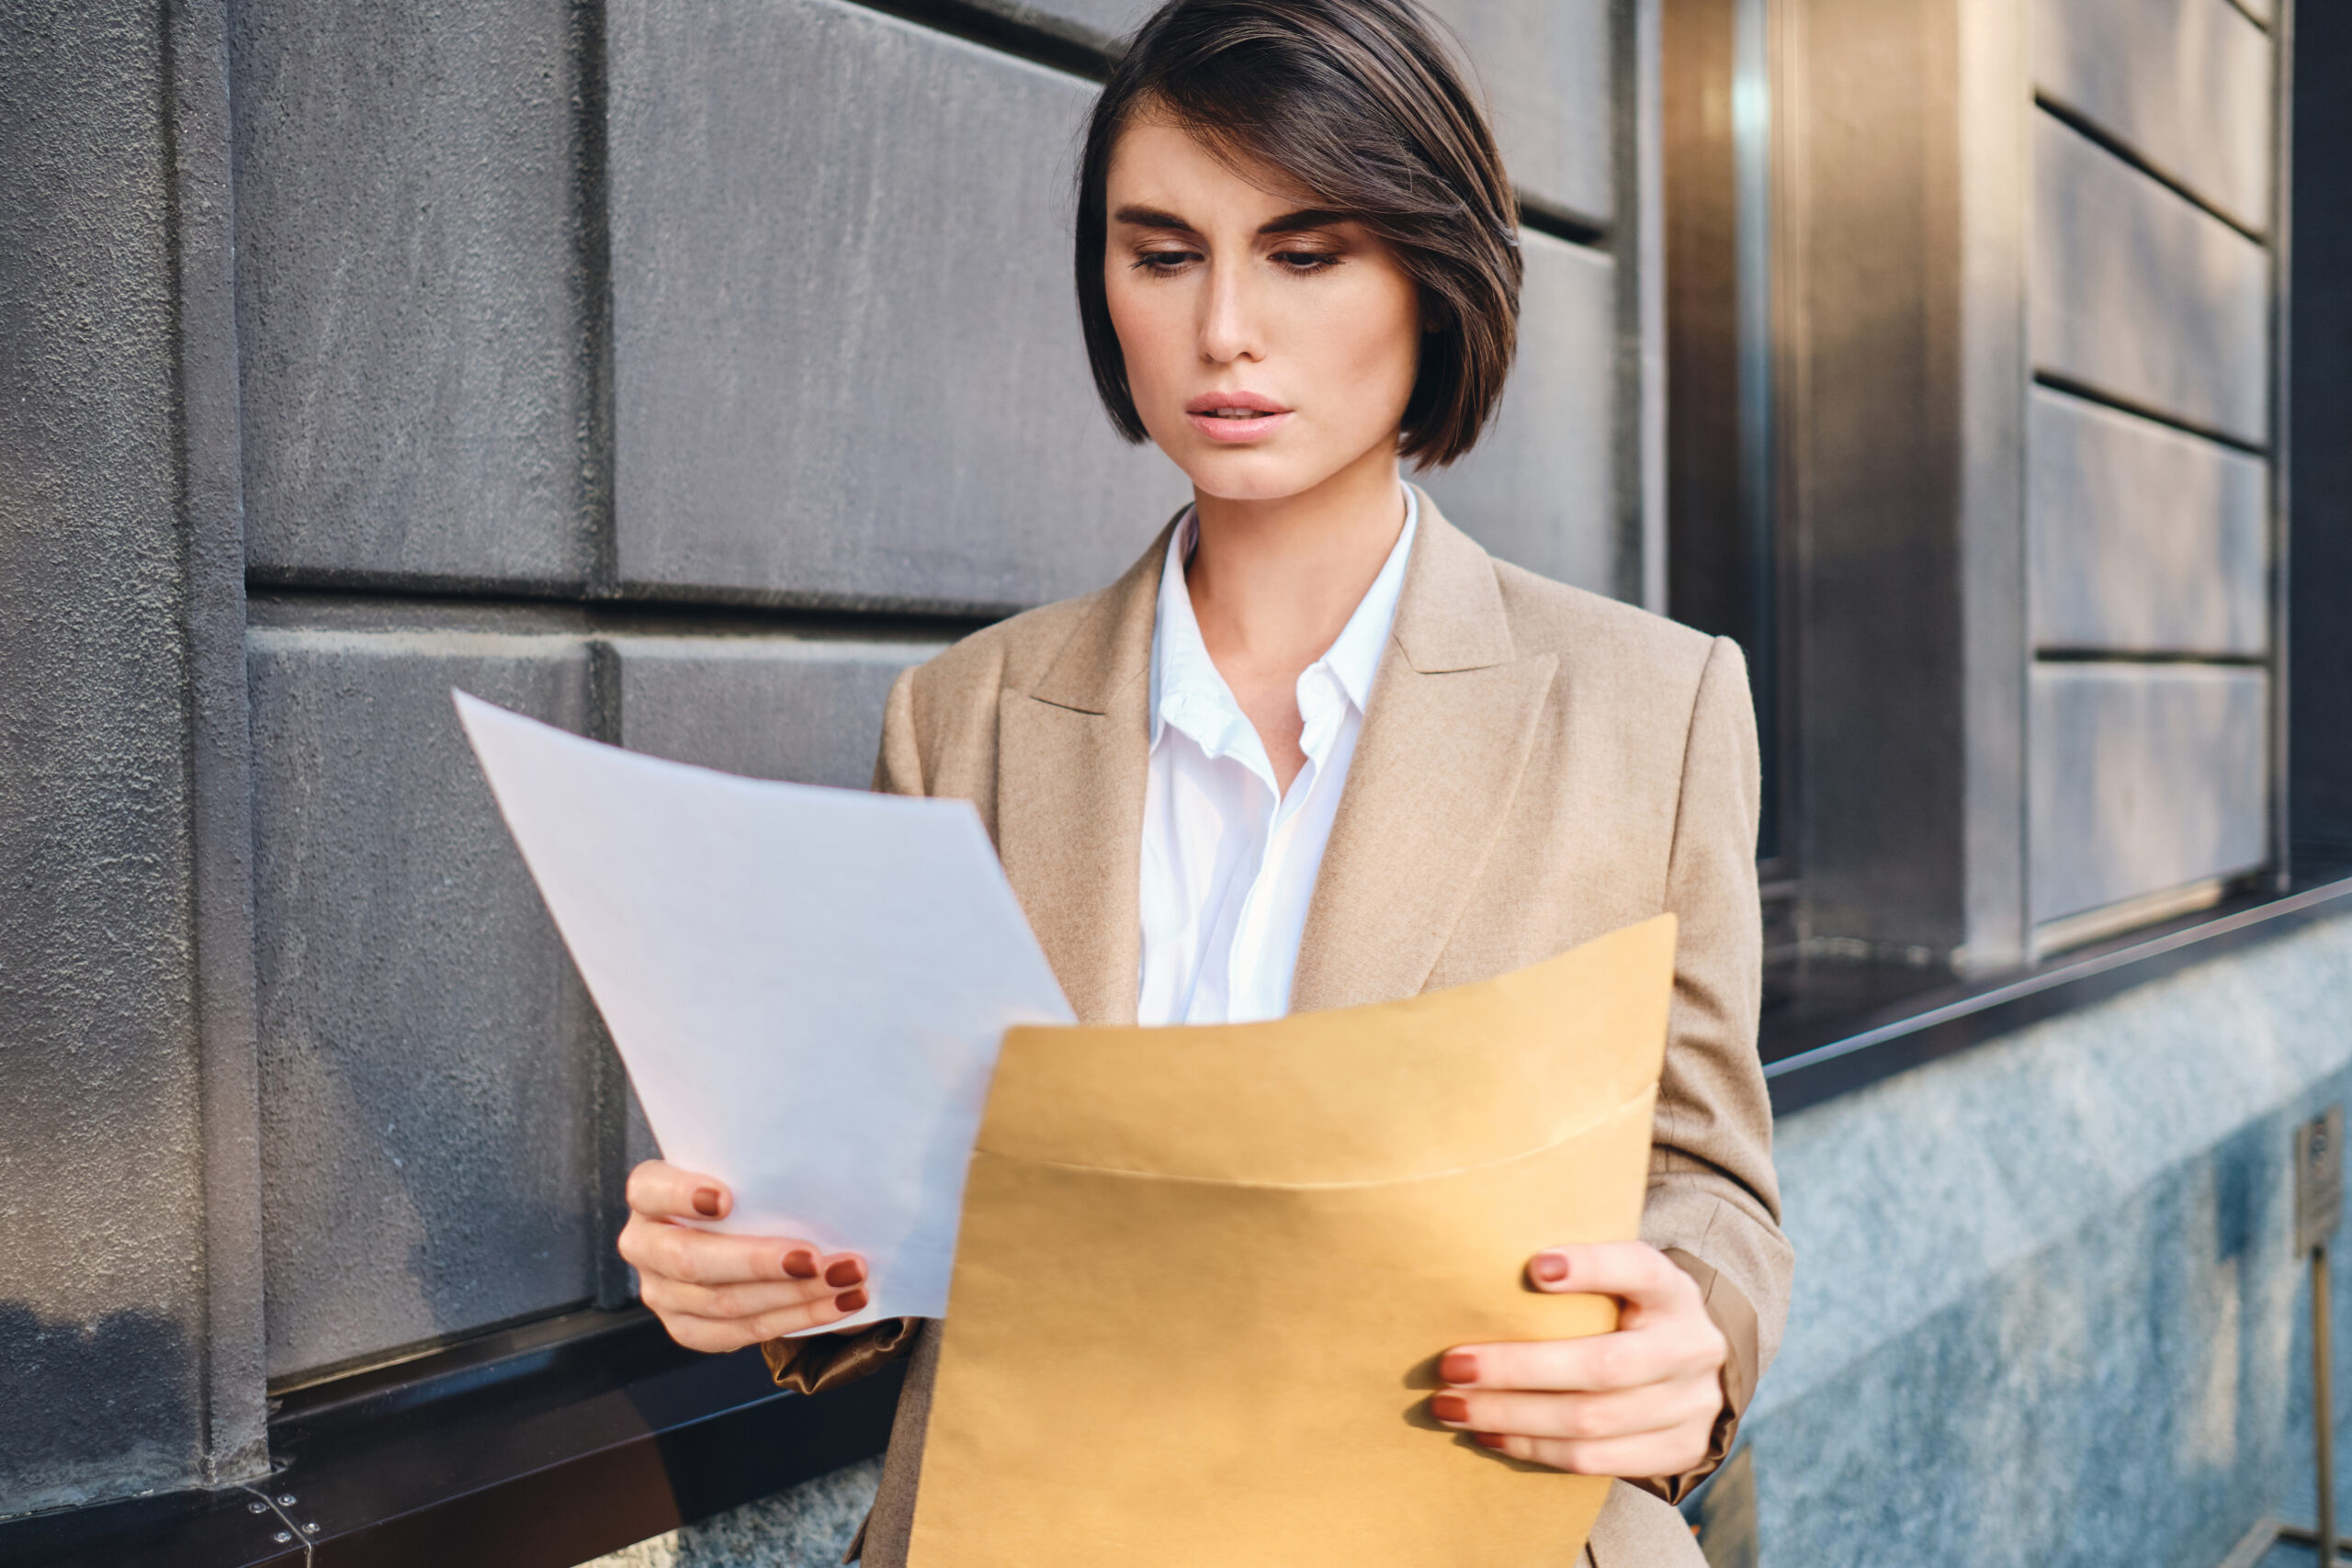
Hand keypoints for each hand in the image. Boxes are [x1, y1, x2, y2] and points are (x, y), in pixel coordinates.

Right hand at [617, 1159, 871, 1351]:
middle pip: (691, 1260)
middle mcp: (644, 1245)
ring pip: (723, 1303)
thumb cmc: (745, 1188)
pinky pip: (739, 1333)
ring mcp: (661, 1292)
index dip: (682, 1195)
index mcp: (649, 1195)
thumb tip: (817, 1173)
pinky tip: (836, 1305)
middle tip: (813, 1259)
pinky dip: (796, 1319)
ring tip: (846, 1280)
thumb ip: (756, 1172)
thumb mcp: (740, 1169)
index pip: (651, 1190)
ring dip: (793, 1296)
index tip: (724, 1199)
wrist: (730, 1228)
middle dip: (758, 1262)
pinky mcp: (686, 1328)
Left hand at [1430, 1241, 1727, 1478]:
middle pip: (1602, 1366)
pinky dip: (1534, 1449)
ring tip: (1453, 1407)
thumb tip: (1476, 1276)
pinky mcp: (1677, 1451)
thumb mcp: (1621, 1284)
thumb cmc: (1631, 1315)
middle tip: (1452, 1366)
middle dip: (1517, 1368)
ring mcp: (1691, 1406)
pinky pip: (1594, 1460)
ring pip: (1590, 1422)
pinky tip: (1490, 1435)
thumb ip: (1573, 1278)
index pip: (1640, 1269)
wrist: (1696, 1372)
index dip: (1593, 1267)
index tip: (1536, 1266)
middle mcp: (1689, 1347)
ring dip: (1511, 1417)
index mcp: (1672, 1292)